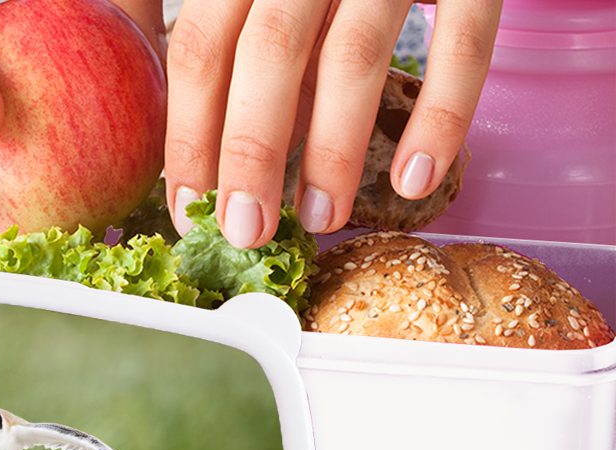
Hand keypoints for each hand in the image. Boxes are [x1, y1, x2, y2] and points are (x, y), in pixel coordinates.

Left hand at [164, 0, 500, 246]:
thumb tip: (174, 131)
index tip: (190, 207)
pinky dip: (440, 118)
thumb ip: (198, 28)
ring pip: (354, 55)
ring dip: (334, 151)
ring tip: (322, 219)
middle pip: (269, 54)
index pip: (201, 47)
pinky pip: (463, 40)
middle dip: (252, 153)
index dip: (189, 133)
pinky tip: (414, 182)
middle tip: (248, 232)